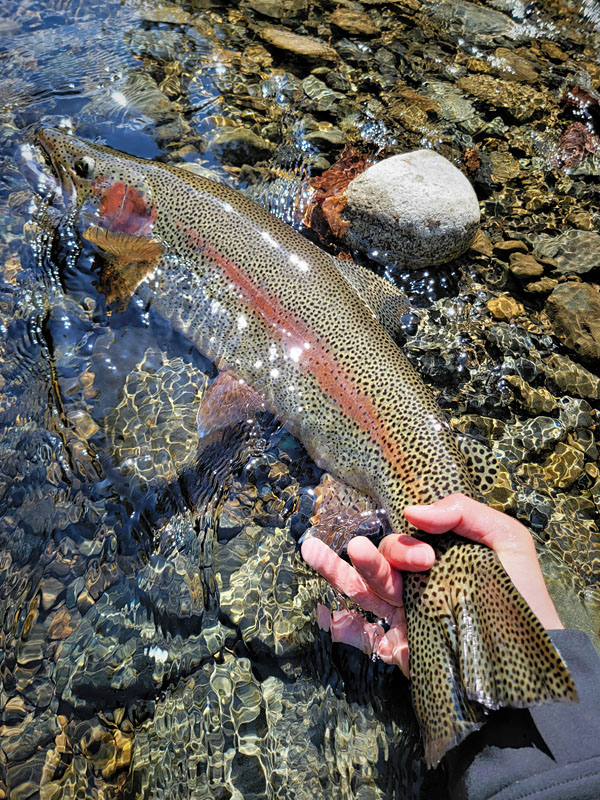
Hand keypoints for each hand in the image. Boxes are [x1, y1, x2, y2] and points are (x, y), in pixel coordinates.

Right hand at [301, 493, 562, 678]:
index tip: (426, 554)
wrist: (536, 661)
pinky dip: (343, 630)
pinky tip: (324, 617)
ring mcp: (409, 619)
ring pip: (365, 593)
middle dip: (373, 558)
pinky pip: (367, 639)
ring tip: (312, 550)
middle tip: (371, 552)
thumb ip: (464, 513)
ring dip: (339, 572)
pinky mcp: (406, 652)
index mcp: (439, 560)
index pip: (404, 541)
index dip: (402, 542)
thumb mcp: (506, 541)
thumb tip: (412, 512)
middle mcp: (420, 586)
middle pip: (381, 566)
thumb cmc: (525, 596)